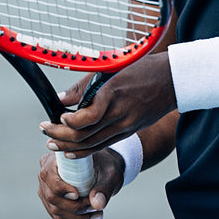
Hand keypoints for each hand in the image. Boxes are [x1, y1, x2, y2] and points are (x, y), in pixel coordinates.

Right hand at [37, 148, 123, 218]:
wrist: (105, 169)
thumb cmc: (106, 166)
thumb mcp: (109, 174)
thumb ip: (104, 188)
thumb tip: (97, 205)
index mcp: (55, 158)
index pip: (48, 176)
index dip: (61, 189)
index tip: (78, 195)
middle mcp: (46, 173)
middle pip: (52, 197)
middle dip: (74, 207)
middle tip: (95, 208)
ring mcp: (46, 190)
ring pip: (55, 209)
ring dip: (76, 218)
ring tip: (96, 216)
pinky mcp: (52, 202)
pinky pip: (58, 217)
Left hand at [39, 52, 176, 157]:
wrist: (174, 79)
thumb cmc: (142, 67)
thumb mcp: (112, 68)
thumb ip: (84, 85)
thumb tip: (60, 99)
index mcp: (114, 95)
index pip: (87, 118)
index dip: (68, 122)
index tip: (56, 117)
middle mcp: (120, 115)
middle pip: (85, 135)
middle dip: (61, 136)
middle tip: (45, 132)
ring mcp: (126, 125)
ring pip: (93, 144)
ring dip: (69, 146)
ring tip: (53, 143)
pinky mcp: (130, 130)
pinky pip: (104, 144)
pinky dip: (86, 149)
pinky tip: (73, 150)